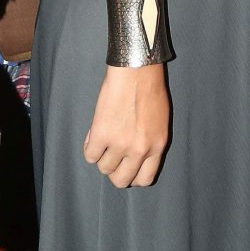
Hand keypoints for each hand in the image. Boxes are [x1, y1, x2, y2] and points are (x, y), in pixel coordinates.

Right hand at [84, 64, 169, 187]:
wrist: (136, 70)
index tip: (127, 167)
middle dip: (115, 170)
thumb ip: (149, 141)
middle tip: (112, 155)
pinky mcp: (101, 134)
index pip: (144, 179)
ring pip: (104, 167)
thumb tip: (135, 155)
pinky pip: (89, 155)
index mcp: (157, 146)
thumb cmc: (150, 88)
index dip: (132, 175)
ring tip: (103, 139)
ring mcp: (120, 144)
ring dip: (101, 156)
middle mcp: (140, 150)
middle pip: (121, 180)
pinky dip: (90, 146)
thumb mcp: (160, 121)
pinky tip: (94, 134)